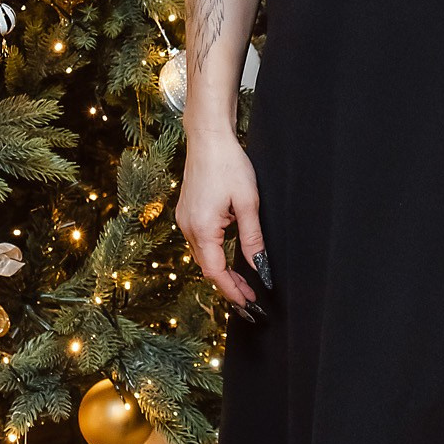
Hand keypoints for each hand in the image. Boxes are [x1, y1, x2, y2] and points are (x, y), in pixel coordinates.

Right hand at [177, 131, 265, 309]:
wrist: (208, 138)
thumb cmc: (229, 165)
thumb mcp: (248, 203)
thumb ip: (252, 239)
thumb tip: (260, 268)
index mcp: (202, 229)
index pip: (216, 273)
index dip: (233, 292)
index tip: (249, 304)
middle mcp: (187, 228)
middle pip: (208, 268)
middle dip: (228, 286)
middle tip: (249, 300)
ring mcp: (184, 220)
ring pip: (203, 257)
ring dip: (221, 272)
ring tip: (242, 284)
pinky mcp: (186, 213)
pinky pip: (199, 243)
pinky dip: (214, 255)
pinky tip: (227, 259)